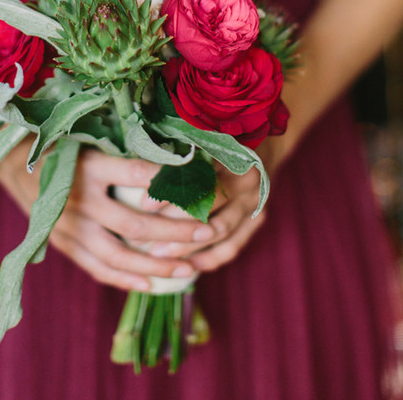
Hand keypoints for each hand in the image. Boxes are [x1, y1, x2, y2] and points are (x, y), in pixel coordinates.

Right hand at [0, 143, 216, 290]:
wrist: (15, 161)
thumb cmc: (66, 144)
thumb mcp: (93, 138)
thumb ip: (127, 150)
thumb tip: (178, 157)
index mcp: (89, 165)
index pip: (138, 174)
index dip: (172, 182)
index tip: (203, 186)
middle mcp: (78, 198)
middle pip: (134, 223)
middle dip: (175, 231)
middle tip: (208, 231)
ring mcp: (68, 226)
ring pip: (117, 254)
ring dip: (156, 265)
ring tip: (190, 268)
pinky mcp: (62, 243)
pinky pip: (97, 267)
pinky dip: (125, 278)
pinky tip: (151, 283)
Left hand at [145, 133, 292, 271]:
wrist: (265, 145)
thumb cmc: (220, 140)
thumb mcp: (204, 136)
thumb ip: (180, 148)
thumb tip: (137, 163)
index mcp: (231, 154)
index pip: (197, 175)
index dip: (170, 189)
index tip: (143, 203)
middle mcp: (246, 179)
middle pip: (209, 205)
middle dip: (174, 221)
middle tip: (143, 235)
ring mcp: (254, 202)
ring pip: (220, 230)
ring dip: (188, 244)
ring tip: (158, 253)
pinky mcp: (257, 220)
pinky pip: (234, 245)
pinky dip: (211, 257)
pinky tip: (189, 265)